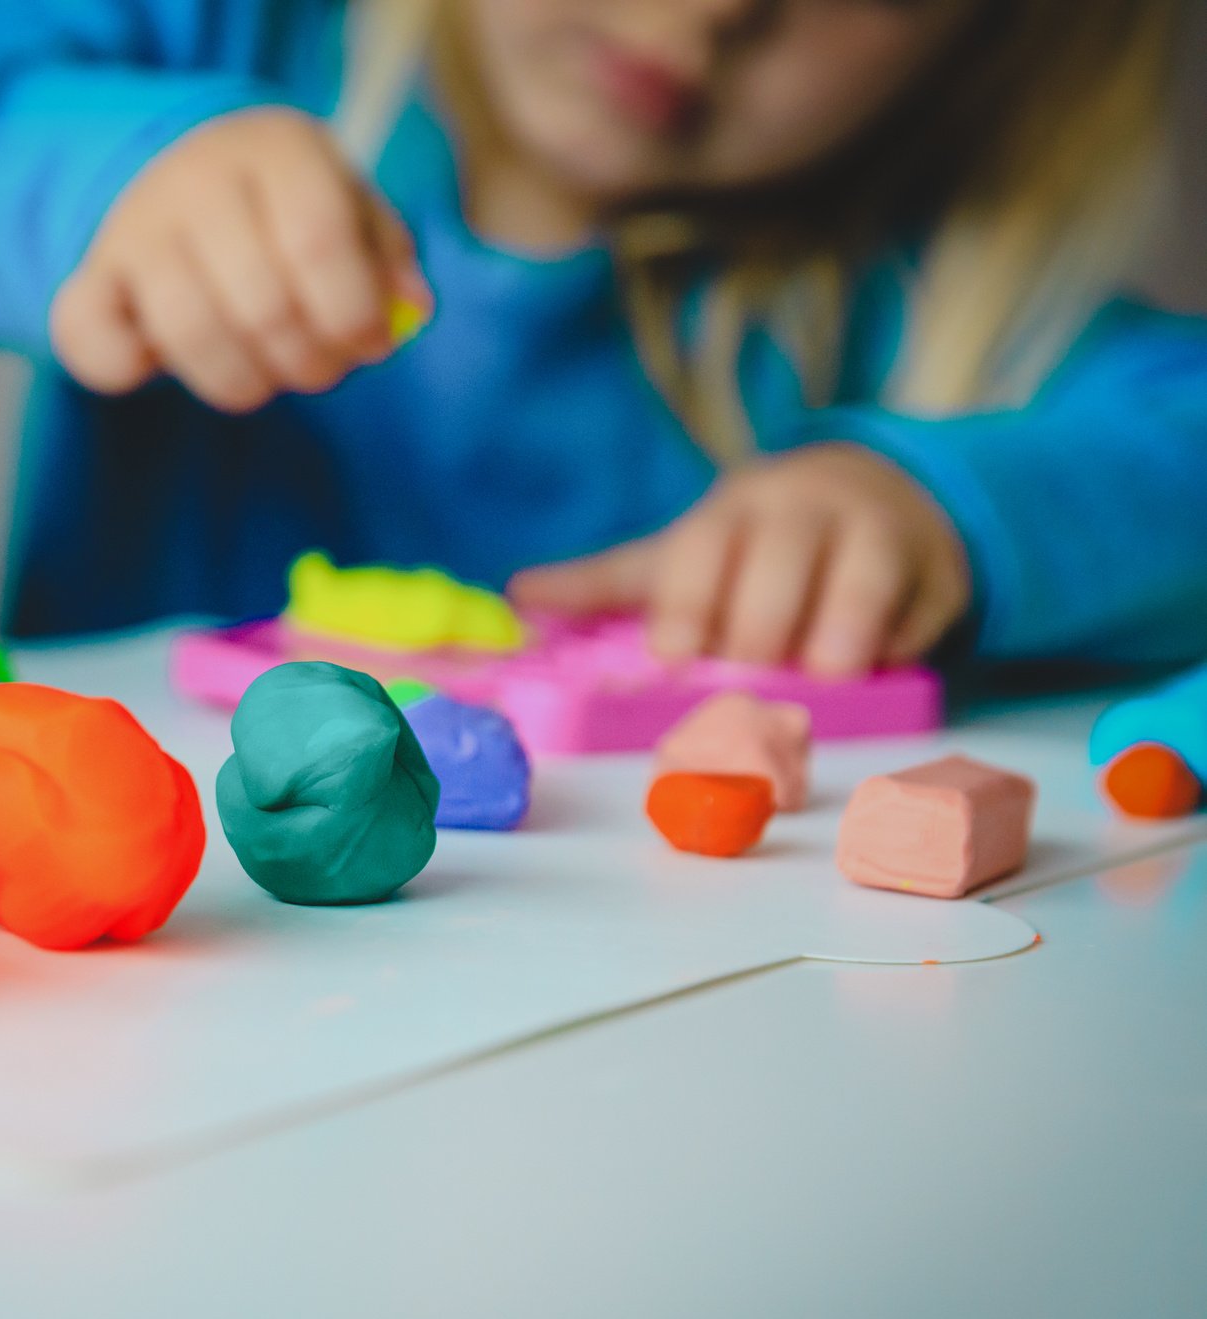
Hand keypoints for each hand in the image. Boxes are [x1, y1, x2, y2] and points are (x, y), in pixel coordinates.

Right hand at [50, 105, 431, 414]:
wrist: (184, 172)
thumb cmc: (286, 206)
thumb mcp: (349, 206)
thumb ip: (385, 256)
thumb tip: (408, 308)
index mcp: (275, 150)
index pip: (318, 240)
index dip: (351, 312)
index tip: (370, 344)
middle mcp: (196, 181)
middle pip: (260, 301)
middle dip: (305, 360)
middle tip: (320, 368)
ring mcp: (133, 231)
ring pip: (188, 333)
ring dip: (241, 382)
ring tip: (265, 376)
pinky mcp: (90, 281)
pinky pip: (96, 347)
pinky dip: (132, 370)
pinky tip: (166, 357)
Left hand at [509, 444, 972, 677]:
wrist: (873, 495)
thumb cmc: (756, 545)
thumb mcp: (683, 553)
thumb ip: (606, 583)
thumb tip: (518, 597)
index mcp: (732, 509)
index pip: (702, 553)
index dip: (687, 610)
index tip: (673, 661)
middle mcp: (804, 512)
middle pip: (776, 582)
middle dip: (758, 641)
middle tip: (743, 686)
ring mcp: (878, 535)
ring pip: (857, 597)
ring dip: (832, 650)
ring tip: (817, 682)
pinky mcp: (937, 574)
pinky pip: (916, 625)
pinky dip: (894, 656)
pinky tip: (877, 667)